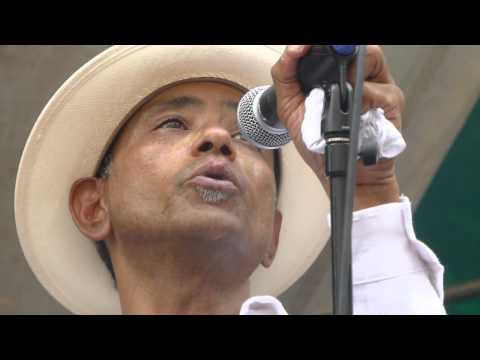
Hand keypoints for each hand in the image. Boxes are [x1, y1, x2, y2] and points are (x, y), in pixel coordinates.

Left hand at [271, 45, 404, 209]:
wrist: (341, 171)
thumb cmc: (320, 143)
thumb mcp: (291, 108)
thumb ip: (286, 77)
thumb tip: (294, 51)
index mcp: (337, 75)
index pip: (335, 47)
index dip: (320, 44)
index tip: (303, 47)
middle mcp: (359, 76)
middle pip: (357, 47)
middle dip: (337, 48)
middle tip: (318, 57)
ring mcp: (378, 87)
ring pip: (371, 57)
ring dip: (349, 69)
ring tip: (333, 89)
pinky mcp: (391, 103)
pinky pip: (375, 89)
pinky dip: (360, 96)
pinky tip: (349, 110)